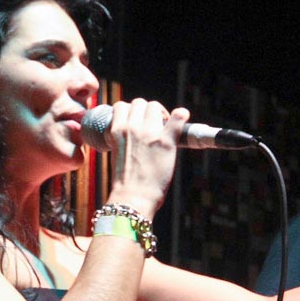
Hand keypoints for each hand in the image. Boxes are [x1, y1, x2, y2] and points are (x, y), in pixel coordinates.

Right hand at [105, 99, 189, 218]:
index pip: (121, 106)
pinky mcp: (166, 142)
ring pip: (154, 106)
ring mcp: (149, 133)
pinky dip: (181, 116)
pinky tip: (182, 119)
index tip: (136, 123)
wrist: (133, 197)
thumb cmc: (126, 182)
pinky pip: (178, 117)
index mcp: (117, 131)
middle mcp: (132, 128)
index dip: (130, 112)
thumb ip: (125, 141)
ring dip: (160, 113)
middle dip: (146, 111)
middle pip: (139, 103)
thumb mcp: (118, 155)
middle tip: (153, 125)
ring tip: (164, 127)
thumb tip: (136, 137)